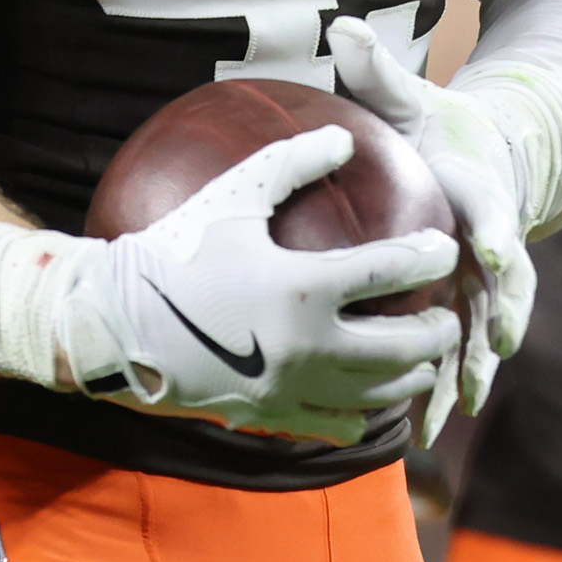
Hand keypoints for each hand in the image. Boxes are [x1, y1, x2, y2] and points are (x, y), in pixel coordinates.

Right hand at [0, 128, 460, 443]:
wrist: (116, 323)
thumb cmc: (175, 251)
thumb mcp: (233, 196)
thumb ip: (293, 162)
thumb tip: (344, 137)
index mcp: (305, 287)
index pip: (393, 272)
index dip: (430, 257)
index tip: (443, 248)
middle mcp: (309, 345)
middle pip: (402, 346)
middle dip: (436, 330)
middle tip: (446, 315)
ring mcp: (292, 388)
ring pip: (379, 393)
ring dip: (410, 375)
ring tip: (421, 358)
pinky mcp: (272, 417)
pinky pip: (338, 424)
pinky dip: (366, 411)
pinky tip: (372, 398)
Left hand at [327, 16, 532, 442]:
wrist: (482, 160)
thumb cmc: (440, 128)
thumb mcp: (413, 97)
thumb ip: (380, 70)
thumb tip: (342, 25)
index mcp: (481, 195)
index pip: (494, 214)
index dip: (498, 233)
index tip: (496, 254)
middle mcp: (491, 245)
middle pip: (501, 292)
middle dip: (495, 326)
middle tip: (489, 358)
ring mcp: (481, 283)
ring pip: (480, 335)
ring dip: (467, 375)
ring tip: (448, 417)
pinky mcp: (465, 307)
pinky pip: (456, 352)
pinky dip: (443, 387)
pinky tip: (423, 429)